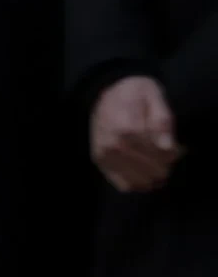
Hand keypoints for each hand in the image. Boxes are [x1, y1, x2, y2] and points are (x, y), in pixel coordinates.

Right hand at [91, 76, 180, 193]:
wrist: (107, 92)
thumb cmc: (134, 94)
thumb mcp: (154, 96)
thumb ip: (162, 121)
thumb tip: (167, 147)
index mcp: (127, 128)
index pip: (159, 156)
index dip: (172, 155)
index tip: (177, 148)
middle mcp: (112, 144)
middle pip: (151, 170)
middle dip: (165, 166)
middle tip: (168, 156)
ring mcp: (104, 155)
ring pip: (139, 181)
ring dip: (153, 177)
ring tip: (157, 164)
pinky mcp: (100, 161)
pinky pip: (124, 184)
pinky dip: (138, 182)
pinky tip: (143, 172)